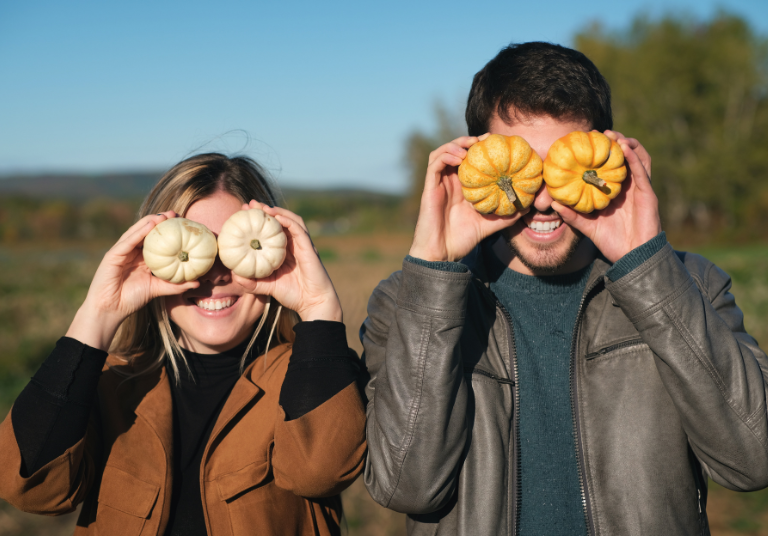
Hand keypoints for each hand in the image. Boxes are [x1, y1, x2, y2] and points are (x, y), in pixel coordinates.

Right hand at [66, 212, 200, 349]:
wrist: (111, 309)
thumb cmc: (132, 299)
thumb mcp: (157, 289)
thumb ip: (175, 285)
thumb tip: (197, 282)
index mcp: (141, 257)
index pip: (156, 240)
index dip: (168, 230)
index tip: (183, 223)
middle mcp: (131, 251)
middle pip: (146, 231)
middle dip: (160, 221)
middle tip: (176, 214)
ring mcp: (122, 251)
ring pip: (137, 232)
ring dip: (150, 222)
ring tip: (164, 215)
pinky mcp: (113, 255)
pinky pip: (128, 241)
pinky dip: (139, 232)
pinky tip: (150, 224)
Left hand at [232, 201, 342, 322]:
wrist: (313, 303)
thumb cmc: (293, 295)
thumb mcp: (267, 288)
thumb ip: (252, 283)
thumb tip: (235, 276)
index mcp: (284, 251)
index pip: (270, 231)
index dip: (258, 221)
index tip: (242, 214)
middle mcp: (293, 245)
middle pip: (279, 221)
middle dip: (264, 211)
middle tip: (248, 205)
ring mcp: (302, 245)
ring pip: (290, 220)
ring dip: (276, 211)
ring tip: (261, 207)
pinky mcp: (308, 247)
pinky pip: (298, 229)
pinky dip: (287, 220)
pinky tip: (275, 216)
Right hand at [409, 135, 527, 261]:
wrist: (443, 253)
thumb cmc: (464, 239)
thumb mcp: (491, 224)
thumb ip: (507, 215)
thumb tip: (528, 207)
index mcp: (463, 186)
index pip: (471, 160)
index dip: (482, 148)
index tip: (498, 142)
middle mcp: (450, 181)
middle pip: (457, 151)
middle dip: (471, 140)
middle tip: (487, 138)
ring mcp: (439, 183)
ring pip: (443, 152)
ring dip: (457, 144)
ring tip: (472, 144)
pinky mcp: (430, 187)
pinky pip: (435, 164)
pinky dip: (446, 155)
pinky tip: (460, 157)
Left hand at [551, 131, 661, 262]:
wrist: (632, 257)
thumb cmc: (611, 242)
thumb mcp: (587, 226)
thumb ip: (572, 216)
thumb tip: (553, 205)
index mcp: (615, 192)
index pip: (608, 166)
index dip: (599, 153)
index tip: (585, 141)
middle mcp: (628, 187)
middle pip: (624, 158)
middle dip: (613, 142)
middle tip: (598, 132)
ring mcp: (640, 189)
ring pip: (637, 158)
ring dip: (626, 144)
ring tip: (613, 135)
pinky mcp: (648, 194)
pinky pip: (643, 171)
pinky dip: (635, 158)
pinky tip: (625, 147)